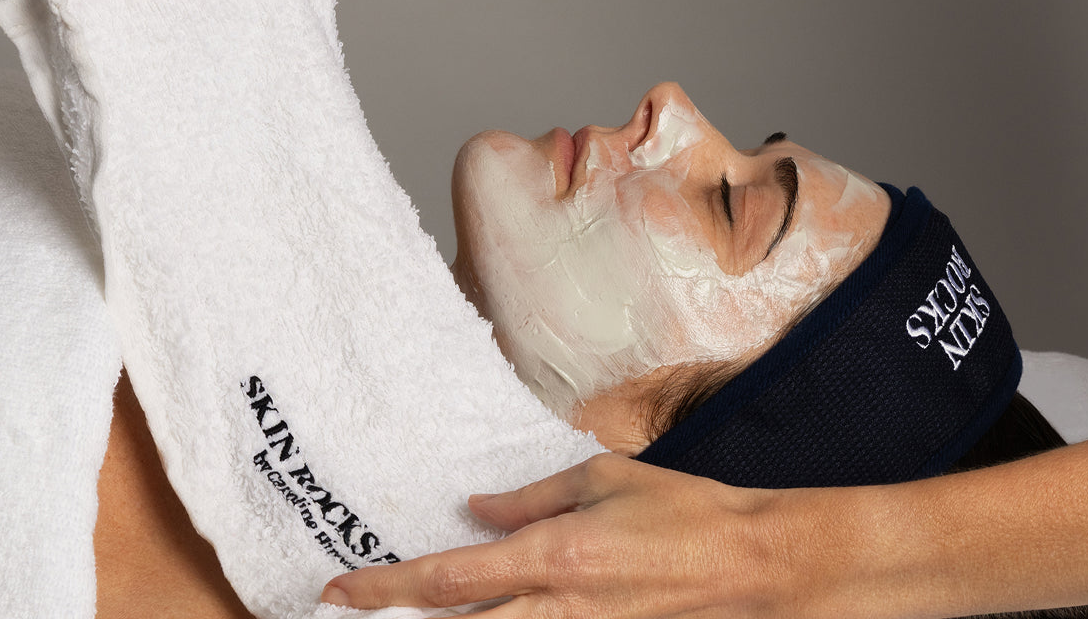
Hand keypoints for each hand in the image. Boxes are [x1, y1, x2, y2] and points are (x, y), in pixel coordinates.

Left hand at [319, 454, 850, 618]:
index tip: (339, 590)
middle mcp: (556, 610)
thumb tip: (478, 510)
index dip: (389, 589)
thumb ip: (530, 499)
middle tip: (346, 614)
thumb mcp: (600, 481)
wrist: (747, 565)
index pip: (450, 579)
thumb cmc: (678, 511)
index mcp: (551, 557)